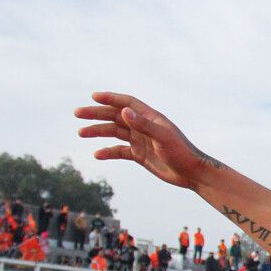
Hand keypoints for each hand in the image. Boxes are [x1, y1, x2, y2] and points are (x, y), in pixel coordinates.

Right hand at [75, 92, 220, 190]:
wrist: (192, 173)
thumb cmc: (181, 152)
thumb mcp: (162, 137)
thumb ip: (143, 125)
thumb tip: (123, 112)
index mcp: (151, 118)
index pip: (127, 103)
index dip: (111, 98)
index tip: (93, 97)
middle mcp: (144, 127)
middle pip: (116, 116)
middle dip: (97, 114)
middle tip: (78, 113)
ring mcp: (141, 140)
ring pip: (115, 133)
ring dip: (98, 131)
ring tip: (81, 132)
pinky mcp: (140, 155)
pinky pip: (120, 151)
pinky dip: (108, 152)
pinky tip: (97, 154)